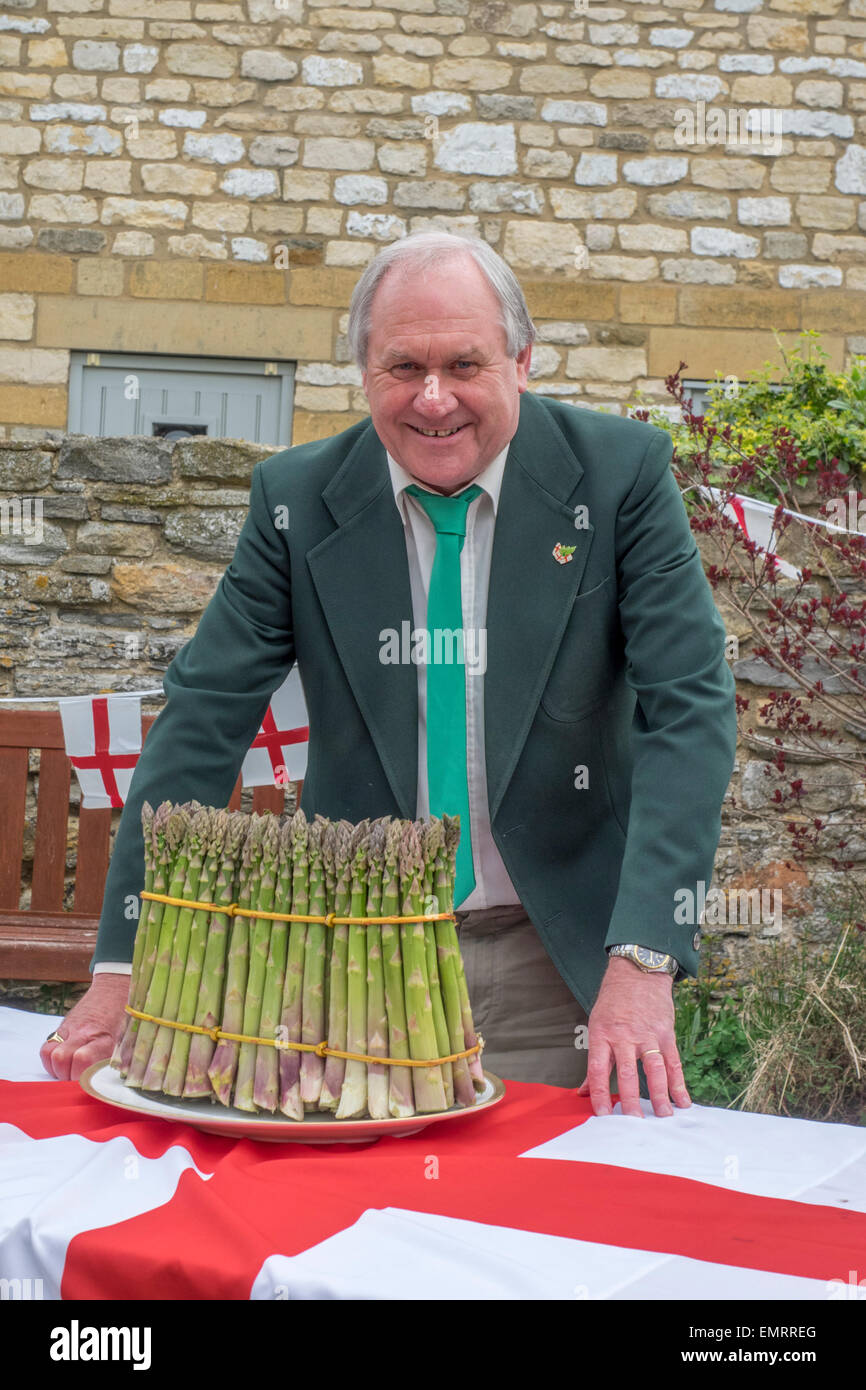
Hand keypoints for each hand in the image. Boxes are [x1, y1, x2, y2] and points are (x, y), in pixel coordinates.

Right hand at [40, 973, 130, 1081]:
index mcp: (104, 1037)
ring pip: (51, 1055)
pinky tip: (65, 1064)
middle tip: (80, 1081)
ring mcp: (71, 1029)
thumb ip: (125, 1061)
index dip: (81, 1078)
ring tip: (72, 1072)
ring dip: (58, 1070)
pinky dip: (51, 1061)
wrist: (115, 990)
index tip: (88, 1087)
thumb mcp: (131, 1039)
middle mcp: (84, 1032)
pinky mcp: (62, 1028)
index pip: (82, 1060)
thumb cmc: (125, 1018)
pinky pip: (47, 1048)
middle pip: (61, 1059)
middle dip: (68, 1077)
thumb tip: (120, 1083)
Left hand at [577, 956, 690, 1117]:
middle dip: (630, 1101)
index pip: (598, 1070)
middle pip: (627, 1074)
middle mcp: (624, 1036)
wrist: (637, 973)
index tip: (603, 1115)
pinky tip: (682, 1101)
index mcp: (602, 1035)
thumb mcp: (596, 1026)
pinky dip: (678, 1083)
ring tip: (663, 1116)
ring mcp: (647, 1035)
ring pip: (654, 1070)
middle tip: (634, 1124)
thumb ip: (594, 1062)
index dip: (599, 1094)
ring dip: (659, 1095)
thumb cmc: (613, 1003)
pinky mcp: (666, 1033)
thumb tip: (582, 1092)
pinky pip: (673, 1062)